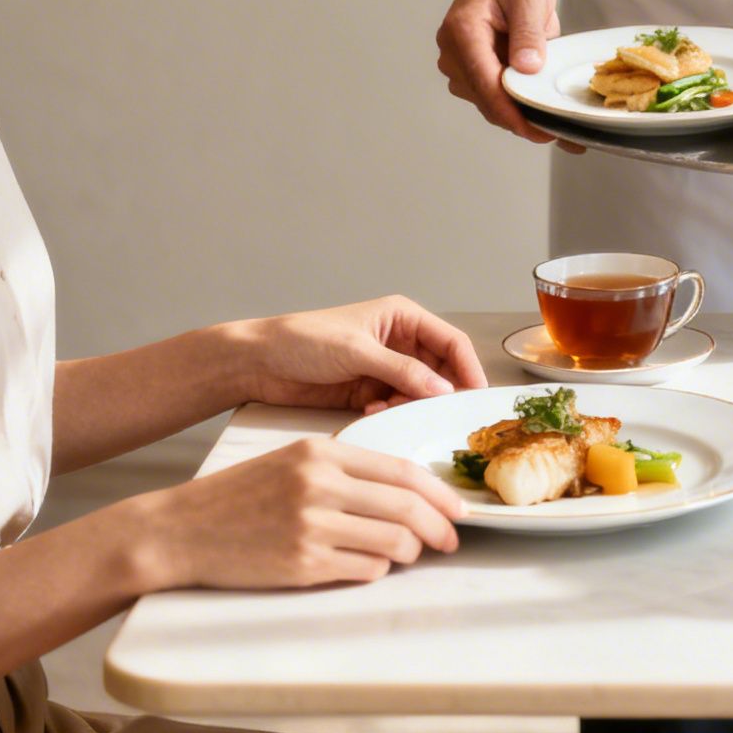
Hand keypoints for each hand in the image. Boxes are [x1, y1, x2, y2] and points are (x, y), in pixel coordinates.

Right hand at [133, 437, 465, 588]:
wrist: (180, 529)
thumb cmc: (241, 495)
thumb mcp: (294, 461)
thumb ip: (348, 470)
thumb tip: (410, 492)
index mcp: (322, 452)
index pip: (404, 472)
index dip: (441, 494)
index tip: (459, 509)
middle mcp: (320, 485)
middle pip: (408, 508)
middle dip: (440, 529)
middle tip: (450, 540)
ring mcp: (312, 526)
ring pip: (394, 543)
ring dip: (409, 553)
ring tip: (404, 554)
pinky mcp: (302, 564)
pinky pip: (365, 570)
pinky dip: (376, 570)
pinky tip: (364, 564)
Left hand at [231, 296, 487, 414]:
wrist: (258, 363)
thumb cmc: (302, 340)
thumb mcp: (358, 351)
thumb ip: (403, 371)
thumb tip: (443, 389)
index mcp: (402, 318)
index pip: (450, 342)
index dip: (467, 368)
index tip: (474, 396)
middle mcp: (399, 342)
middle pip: (440, 371)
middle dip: (438, 392)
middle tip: (435, 413)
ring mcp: (385, 369)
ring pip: (419, 393)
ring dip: (412, 405)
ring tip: (390, 409)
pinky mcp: (369, 392)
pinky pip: (396, 406)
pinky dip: (392, 413)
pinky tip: (372, 412)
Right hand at [410, 0, 580, 149]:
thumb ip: (529, 31)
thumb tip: (528, 68)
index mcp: (463, 32)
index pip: (486, 84)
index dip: (513, 113)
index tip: (541, 131)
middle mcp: (452, 54)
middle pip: (487, 101)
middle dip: (522, 120)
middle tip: (562, 133)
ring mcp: (458, 67)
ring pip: (490, 105)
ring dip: (520, 114)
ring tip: (556, 118)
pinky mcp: (468, 75)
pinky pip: (493, 99)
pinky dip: (516, 106)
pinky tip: (541, 107)